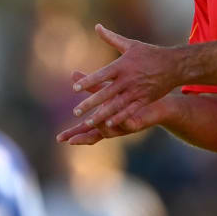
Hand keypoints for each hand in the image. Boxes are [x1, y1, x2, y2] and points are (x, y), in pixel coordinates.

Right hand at [57, 72, 177, 144]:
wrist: (156, 95)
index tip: (61, 138)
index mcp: (104, 119)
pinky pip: (126, 123)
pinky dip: (119, 122)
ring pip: (110, 132)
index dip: (73, 134)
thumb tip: (72, 74)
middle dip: (83, 138)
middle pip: (95, 136)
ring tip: (91, 123)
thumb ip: (92, 84)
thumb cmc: (131, 93)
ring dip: (100, 128)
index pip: (85, 129)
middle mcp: (113, 126)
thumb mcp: (109, 89)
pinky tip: (113, 119)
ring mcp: (124, 126)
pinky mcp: (136, 122)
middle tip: (70, 141)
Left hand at [69, 24, 179, 129]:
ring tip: (89, 123)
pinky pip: (130, 111)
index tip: (75, 89)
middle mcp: (128, 80)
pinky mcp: (144, 99)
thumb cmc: (150, 53)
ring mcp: (136, 91)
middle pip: (106, 93)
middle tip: (76, 111)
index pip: (101, 75)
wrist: (174, 65)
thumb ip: (111, 38)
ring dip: (102, 115)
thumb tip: (97, 26)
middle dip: (91, 103)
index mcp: (122, 65)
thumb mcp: (131, 44)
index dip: (88, 82)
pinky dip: (119, 118)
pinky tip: (108, 125)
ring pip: (116, 105)